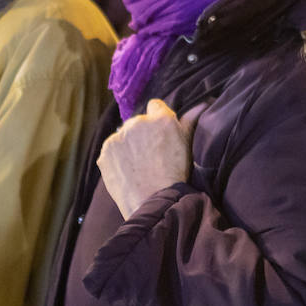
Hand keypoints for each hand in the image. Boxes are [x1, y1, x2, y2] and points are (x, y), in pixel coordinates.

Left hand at [98, 98, 201, 218]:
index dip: (158, 119)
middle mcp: (137, 122)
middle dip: (142, 133)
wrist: (154, 202)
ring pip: (123, 135)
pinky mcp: (105, 151)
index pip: (155, 105)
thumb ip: (190, 121)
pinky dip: (116, 158)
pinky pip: (111, 150)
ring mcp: (118, 137)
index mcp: (160, 118)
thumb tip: (200, 104)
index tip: (160, 133)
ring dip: (128, 145)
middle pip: (138, 122)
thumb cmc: (175, 175)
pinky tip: (127, 171)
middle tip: (150, 154)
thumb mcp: (187, 145)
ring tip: (138, 166)